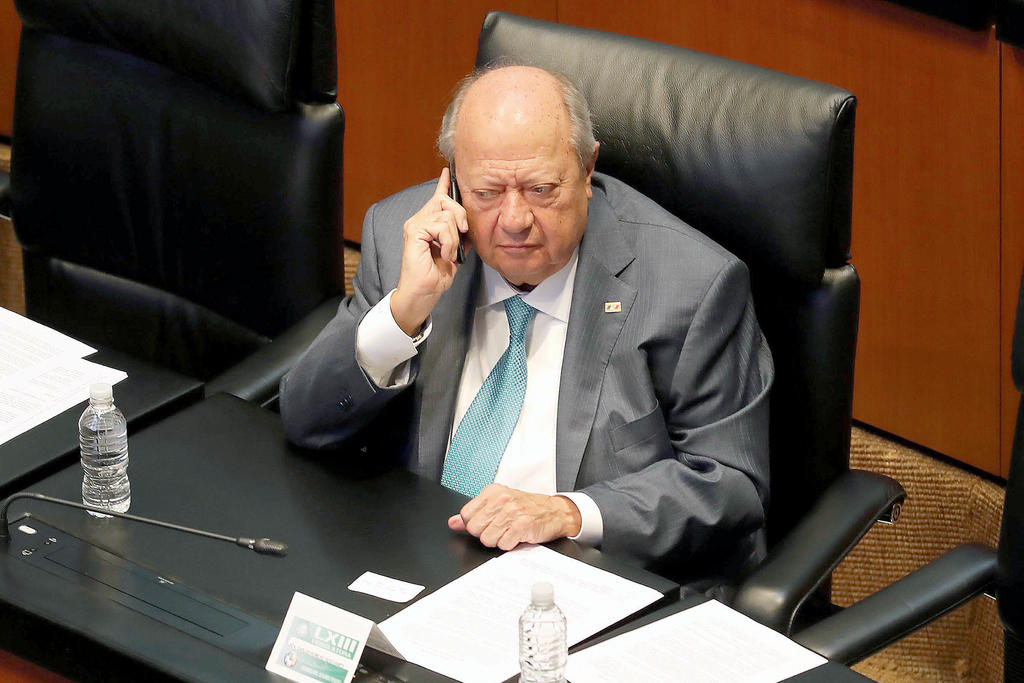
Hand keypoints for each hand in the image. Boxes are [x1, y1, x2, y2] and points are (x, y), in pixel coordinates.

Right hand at [390, 167, 468, 335]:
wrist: (423, 292)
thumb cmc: (435, 275)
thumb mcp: (455, 250)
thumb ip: (459, 234)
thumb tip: (467, 224)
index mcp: (427, 223)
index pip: (437, 198)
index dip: (444, 184)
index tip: (448, 171)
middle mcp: (419, 220)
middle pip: (446, 201)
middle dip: (460, 215)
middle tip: (463, 233)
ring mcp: (415, 224)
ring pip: (447, 216)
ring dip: (454, 238)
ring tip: (449, 253)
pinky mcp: (414, 231)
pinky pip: (441, 226)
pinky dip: (448, 242)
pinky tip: (445, 254)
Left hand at [447, 484, 582, 550]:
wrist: (554, 512)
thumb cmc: (526, 508)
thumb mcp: (498, 504)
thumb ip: (474, 513)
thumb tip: (453, 522)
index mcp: (493, 491)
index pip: (466, 515)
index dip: (475, 524)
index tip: (487, 522)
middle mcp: (502, 499)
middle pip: (475, 529)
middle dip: (486, 534)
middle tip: (500, 528)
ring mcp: (512, 512)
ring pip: (487, 539)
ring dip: (499, 540)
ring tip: (509, 531)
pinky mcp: (522, 525)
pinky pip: (503, 544)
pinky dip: (510, 544)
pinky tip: (517, 536)